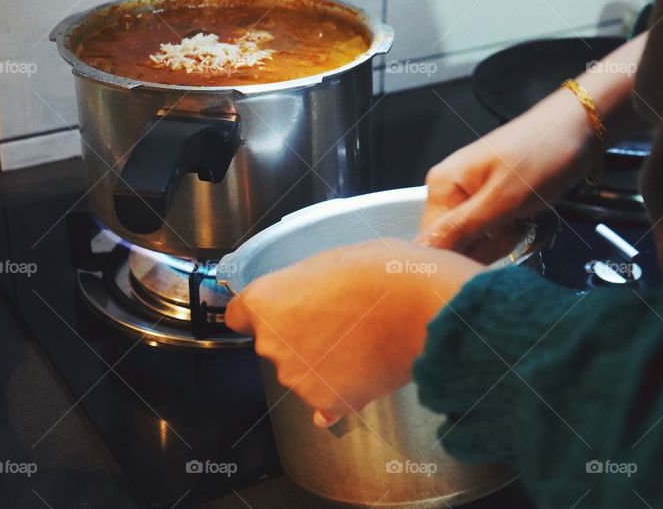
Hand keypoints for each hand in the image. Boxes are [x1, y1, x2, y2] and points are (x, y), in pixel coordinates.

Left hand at [224, 239, 483, 426]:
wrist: (423, 309)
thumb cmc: (383, 274)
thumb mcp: (333, 261)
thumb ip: (303, 285)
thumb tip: (303, 299)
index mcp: (266, 302)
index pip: (238, 315)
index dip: (262, 312)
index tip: (278, 312)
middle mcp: (273, 344)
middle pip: (274, 345)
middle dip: (299, 336)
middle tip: (338, 320)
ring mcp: (299, 378)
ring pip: (302, 373)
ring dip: (322, 363)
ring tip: (360, 342)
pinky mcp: (328, 402)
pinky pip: (326, 401)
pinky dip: (341, 390)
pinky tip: (363, 371)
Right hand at [417, 33, 647, 260]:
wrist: (580, 126)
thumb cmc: (544, 154)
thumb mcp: (503, 199)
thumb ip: (461, 229)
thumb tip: (423, 255)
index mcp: (442, 185)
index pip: (431, 243)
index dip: (459, 257)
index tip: (489, 251)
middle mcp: (448, 189)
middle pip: (451, 244)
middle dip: (482, 248)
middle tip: (511, 230)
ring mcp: (469, 194)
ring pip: (472, 241)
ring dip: (497, 242)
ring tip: (519, 222)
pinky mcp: (489, 198)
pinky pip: (488, 230)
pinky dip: (506, 233)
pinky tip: (521, 221)